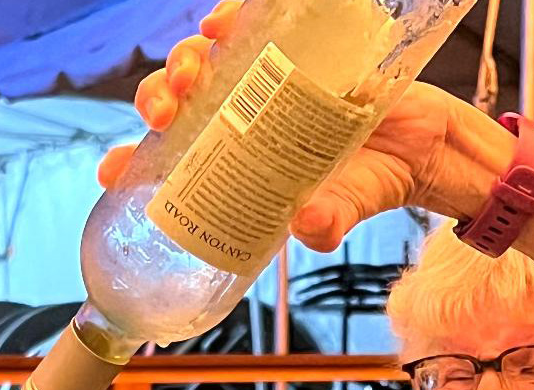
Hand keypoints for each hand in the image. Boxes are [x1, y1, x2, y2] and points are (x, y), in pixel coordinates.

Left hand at [98, 1, 475, 251]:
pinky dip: (229, 18)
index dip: (137, 164)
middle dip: (156, 102)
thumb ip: (328, 222)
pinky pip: (248, 23)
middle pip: (176, 104)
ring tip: (193, 69)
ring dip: (185, 61)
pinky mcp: (291, 47)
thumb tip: (307, 225)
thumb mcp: (346, 210)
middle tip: (163, 114)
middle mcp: (240, 120)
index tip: (112, 171)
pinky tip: (224, 23)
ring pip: (202, 62)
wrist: (421, 144)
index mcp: (239, 166)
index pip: (175, 163)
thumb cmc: (373, 183)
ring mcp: (262, 81)